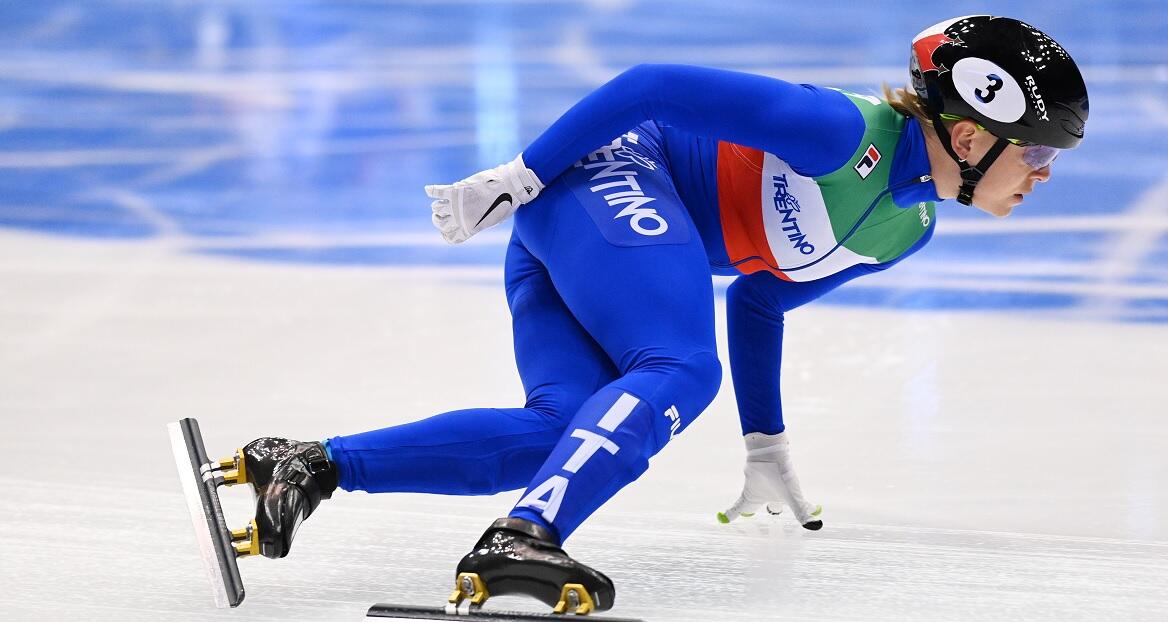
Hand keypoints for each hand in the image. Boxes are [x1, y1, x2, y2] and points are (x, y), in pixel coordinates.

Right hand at [425, 154, 543, 243]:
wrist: (510, 186)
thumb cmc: (506, 203)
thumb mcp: (493, 219)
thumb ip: (479, 221)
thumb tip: (472, 219)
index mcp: (471, 228)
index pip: (450, 238)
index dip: (445, 234)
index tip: (445, 229)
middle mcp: (461, 219)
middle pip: (440, 224)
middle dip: (437, 219)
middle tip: (439, 214)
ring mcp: (457, 205)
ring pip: (437, 209)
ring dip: (437, 206)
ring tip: (441, 201)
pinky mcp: (456, 190)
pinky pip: (437, 192)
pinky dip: (431, 190)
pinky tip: (428, 189)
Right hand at [718, 431, 822, 529]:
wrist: (770, 446)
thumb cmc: (776, 473)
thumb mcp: (791, 496)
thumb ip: (801, 510)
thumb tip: (813, 525)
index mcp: (752, 496)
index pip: (738, 509)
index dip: (731, 515)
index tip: (722, 520)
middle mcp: (752, 485)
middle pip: (751, 500)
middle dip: (754, 507)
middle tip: (759, 512)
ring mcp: (757, 473)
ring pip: (760, 486)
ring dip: (767, 492)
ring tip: (780, 494)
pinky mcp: (763, 463)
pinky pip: (767, 472)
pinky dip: (773, 475)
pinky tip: (782, 471)